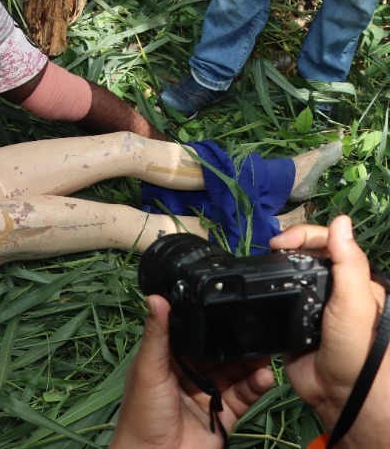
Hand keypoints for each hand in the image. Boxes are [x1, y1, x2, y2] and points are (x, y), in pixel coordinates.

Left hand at [111, 295, 272, 447]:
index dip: (206, 322)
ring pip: (233, 373)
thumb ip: (157, 335)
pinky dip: (255, 386)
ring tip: (267, 350)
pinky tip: (265, 376)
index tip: (228, 305)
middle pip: (216, 353)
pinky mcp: (222, 415)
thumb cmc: (144, 413)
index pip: (189, 334)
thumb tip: (156, 296)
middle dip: (234, 342)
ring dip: (249, 363)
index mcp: (165, 360)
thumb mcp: (148, 369)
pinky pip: (242, 396)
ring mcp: (206, 395)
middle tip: (257, 328)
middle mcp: (186, 374)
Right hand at [273, 216, 389, 447]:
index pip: (329, 243)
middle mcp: (333, 289)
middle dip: (286, 246)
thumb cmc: (356, 348)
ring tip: (258, 266)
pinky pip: (276, 299)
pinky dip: (265, 290)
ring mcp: (310, 305)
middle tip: (267, 250)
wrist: (339, 394)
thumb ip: (349, 263)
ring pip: (289, 274)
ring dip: (274, 266)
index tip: (280, 242)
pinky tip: (256, 286)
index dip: (304, 235)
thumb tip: (341, 220)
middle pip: (307, 254)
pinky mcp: (291, 322)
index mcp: (353, 280)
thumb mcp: (357, 302)